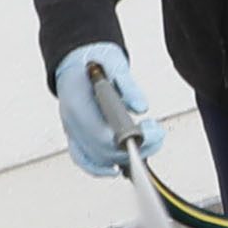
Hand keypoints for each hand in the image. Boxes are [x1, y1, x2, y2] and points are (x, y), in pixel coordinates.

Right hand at [51, 42, 160, 178]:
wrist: (75, 57)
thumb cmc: (93, 58)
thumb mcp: (114, 63)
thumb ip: (128, 86)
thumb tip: (141, 106)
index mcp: (77, 103)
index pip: (101, 135)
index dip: (128, 140)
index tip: (150, 131)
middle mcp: (72, 121)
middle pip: (102, 152)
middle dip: (135, 149)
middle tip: (156, 134)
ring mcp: (72, 130)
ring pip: (96, 159)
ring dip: (124, 159)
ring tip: (148, 143)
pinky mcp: (77, 135)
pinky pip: (84, 160)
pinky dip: (100, 169)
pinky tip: (117, 170)